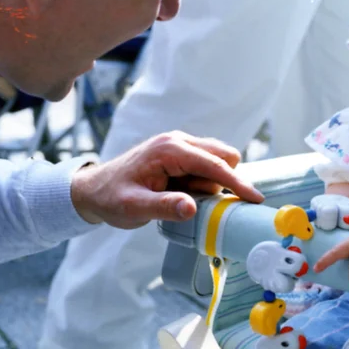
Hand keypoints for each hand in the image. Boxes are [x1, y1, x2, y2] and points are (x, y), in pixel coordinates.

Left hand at [70, 131, 263, 228]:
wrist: (93, 190)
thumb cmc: (111, 198)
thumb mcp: (134, 208)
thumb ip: (164, 207)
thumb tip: (192, 208)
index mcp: (169, 149)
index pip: (214, 164)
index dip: (237, 182)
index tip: (255, 198)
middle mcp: (178, 141)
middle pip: (223, 155)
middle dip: (223, 181)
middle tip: (200, 203)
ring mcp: (179, 146)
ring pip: (216, 161)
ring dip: (210, 184)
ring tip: (181, 199)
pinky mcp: (179, 155)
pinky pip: (205, 166)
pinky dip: (203, 182)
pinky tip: (182, 194)